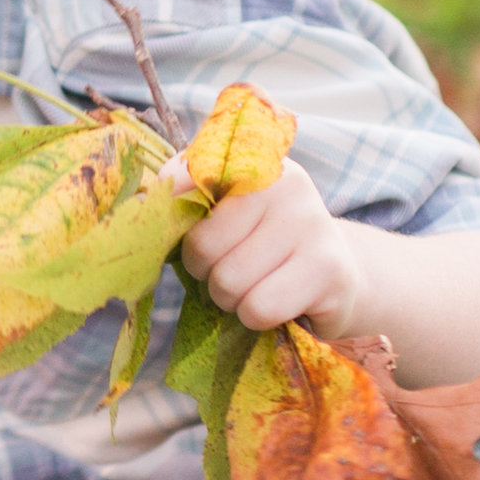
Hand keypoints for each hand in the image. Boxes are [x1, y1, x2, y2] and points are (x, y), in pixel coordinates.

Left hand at [180, 161, 368, 341]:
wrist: (335, 279)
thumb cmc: (263, 245)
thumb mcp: (226, 212)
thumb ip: (185, 194)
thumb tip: (143, 200)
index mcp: (255, 162)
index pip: (186, 189)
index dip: (177, 226)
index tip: (196, 240)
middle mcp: (287, 184)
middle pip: (203, 246)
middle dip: (206, 273)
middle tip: (231, 271)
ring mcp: (312, 225)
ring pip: (229, 282)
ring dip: (231, 299)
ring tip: (255, 287)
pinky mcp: (328, 270)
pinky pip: (259, 307)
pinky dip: (256, 317)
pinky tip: (276, 304)